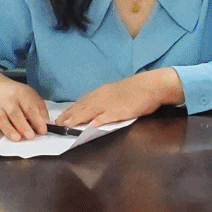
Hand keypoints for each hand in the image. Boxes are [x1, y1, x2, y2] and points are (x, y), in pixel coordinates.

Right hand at [0, 74, 48, 140]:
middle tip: (30, 136)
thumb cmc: (17, 94)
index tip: (42, 130)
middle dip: (23, 125)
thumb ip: (40, 109)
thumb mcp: (32, 96)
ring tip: (17, 138)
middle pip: (15, 113)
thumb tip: (46, 123)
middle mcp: (8, 101)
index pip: (30, 108)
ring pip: (1, 118)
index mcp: (22, 95)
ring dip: (8, 129)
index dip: (37, 120)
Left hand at [57, 69, 181, 128]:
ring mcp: (112, 104)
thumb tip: (93, 109)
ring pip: (91, 112)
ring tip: (66, 126)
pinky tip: (90, 126)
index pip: (82, 101)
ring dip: (77, 119)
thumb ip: (105, 98)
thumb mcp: (118, 91)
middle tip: (57, 124)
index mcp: (102, 92)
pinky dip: (98, 121)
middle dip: (69, 116)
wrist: (154, 85)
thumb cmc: (138, 89)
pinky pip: (107, 116)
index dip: (70, 110)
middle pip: (83, 107)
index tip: (60, 117)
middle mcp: (104, 97)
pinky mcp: (121, 111)